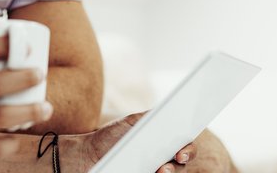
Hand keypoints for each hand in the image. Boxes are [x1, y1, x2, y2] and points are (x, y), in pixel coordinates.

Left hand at [62, 113, 197, 172]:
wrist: (87, 155)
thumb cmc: (111, 138)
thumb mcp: (130, 123)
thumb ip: (150, 117)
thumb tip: (170, 111)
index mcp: (165, 145)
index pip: (186, 148)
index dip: (189, 150)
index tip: (182, 152)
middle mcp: (163, 162)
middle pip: (182, 166)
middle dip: (179, 164)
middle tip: (173, 161)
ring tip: (160, 171)